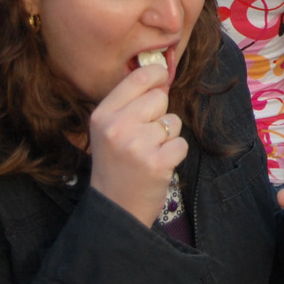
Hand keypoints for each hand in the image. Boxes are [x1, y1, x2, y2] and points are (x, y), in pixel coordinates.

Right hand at [86, 63, 186, 225]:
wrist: (115, 209)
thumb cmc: (116, 165)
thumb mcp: (109, 130)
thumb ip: (131, 102)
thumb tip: (162, 75)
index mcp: (102, 115)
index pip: (138, 78)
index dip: (156, 74)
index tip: (162, 76)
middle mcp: (117, 127)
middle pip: (160, 98)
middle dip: (159, 114)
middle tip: (144, 137)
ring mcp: (137, 145)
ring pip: (172, 121)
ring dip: (167, 137)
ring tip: (148, 153)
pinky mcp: (157, 163)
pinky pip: (181, 143)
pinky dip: (174, 154)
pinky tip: (158, 165)